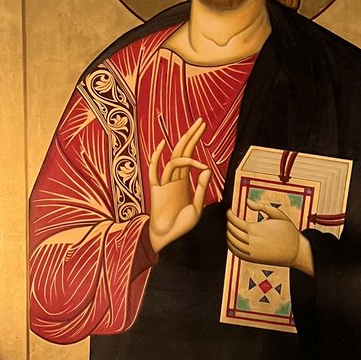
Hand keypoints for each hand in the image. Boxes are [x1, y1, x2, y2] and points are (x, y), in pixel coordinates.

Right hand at [148, 118, 211, 252]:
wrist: (169, 238)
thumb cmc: (183, 226)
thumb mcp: (197, 207)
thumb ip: (201, 189)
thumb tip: (206, 168)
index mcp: (184, 181)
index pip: (190, 155)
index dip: (195, 141)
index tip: (203, 128)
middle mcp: (174, 178)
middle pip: (182, 151)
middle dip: (191, 136)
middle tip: (200, 121)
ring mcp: (164, 182)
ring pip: (173, 158)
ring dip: (184, 145)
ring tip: (195, 132)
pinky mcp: (156, 189)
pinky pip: (154, 170)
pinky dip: (156, 157)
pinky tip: (163, 146)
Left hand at [226, 200, 314, 275]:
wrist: (296, 252)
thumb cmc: (288, 232)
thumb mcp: (278, 214)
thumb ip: (261, 206)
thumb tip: (247, 201)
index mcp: (256, 229)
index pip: (235, 221)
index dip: (230, 215)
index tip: (229, 211)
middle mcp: (251, 241)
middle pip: (232, 231)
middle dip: (229, 223)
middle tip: (230, 218)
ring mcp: (251, 252)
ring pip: (232, 242)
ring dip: (228, 233)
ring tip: (230, 227)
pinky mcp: (252, 259)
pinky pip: (236, 253)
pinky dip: (231, 245)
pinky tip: (232, 240)